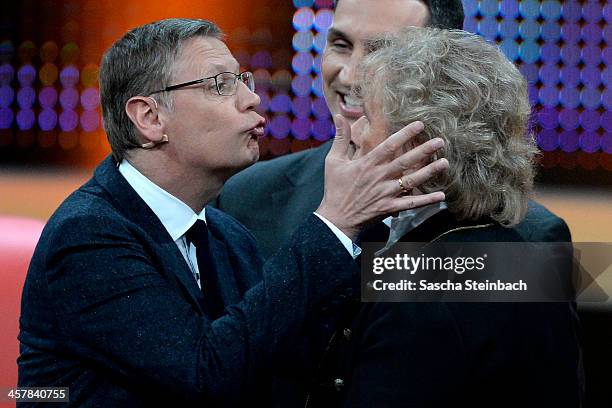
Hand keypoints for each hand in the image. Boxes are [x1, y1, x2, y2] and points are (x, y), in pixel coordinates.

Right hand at [316, 115, 448, 240]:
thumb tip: (339, 116)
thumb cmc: (335, 188)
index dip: (405, 134)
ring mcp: (386, 193)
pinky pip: (411, 204)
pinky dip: (426, 200)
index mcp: (367, 164)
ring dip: (429, 172)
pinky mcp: (389, 208)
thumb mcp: (333, 161)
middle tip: (440, 141)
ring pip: (412, 181)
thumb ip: (340, 138)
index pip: (389, 145)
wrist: (336, 218)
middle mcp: (379, 177)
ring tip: (445, 162)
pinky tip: (441, 196)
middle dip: (423, 150)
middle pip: (405, 161)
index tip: (420, 124)